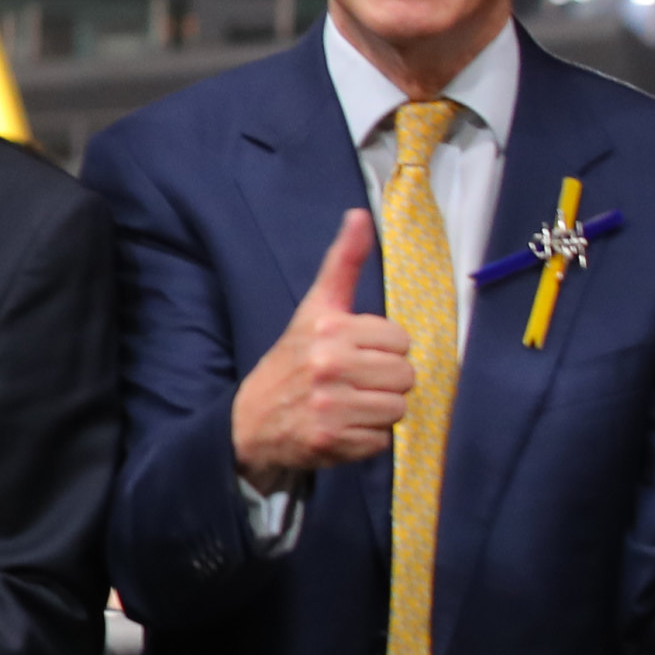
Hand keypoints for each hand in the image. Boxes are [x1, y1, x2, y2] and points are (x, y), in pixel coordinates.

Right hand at [230, 211, 411, 490]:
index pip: (400, 340)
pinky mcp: (332, 441)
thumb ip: (342, 264)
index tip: (354, 352)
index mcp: (329, 328)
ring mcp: (329, 405)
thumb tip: (361, 214)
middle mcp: (328, 364)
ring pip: (398, 408)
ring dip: (378, 411)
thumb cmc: (291, 360)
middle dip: (385, 381)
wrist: (248, 420)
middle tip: (352, 382)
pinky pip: (382, 439)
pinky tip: (341, 427)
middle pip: (405, 376)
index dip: (382, 349)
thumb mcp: (315, 309)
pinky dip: (366, 439)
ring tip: (348, 405)